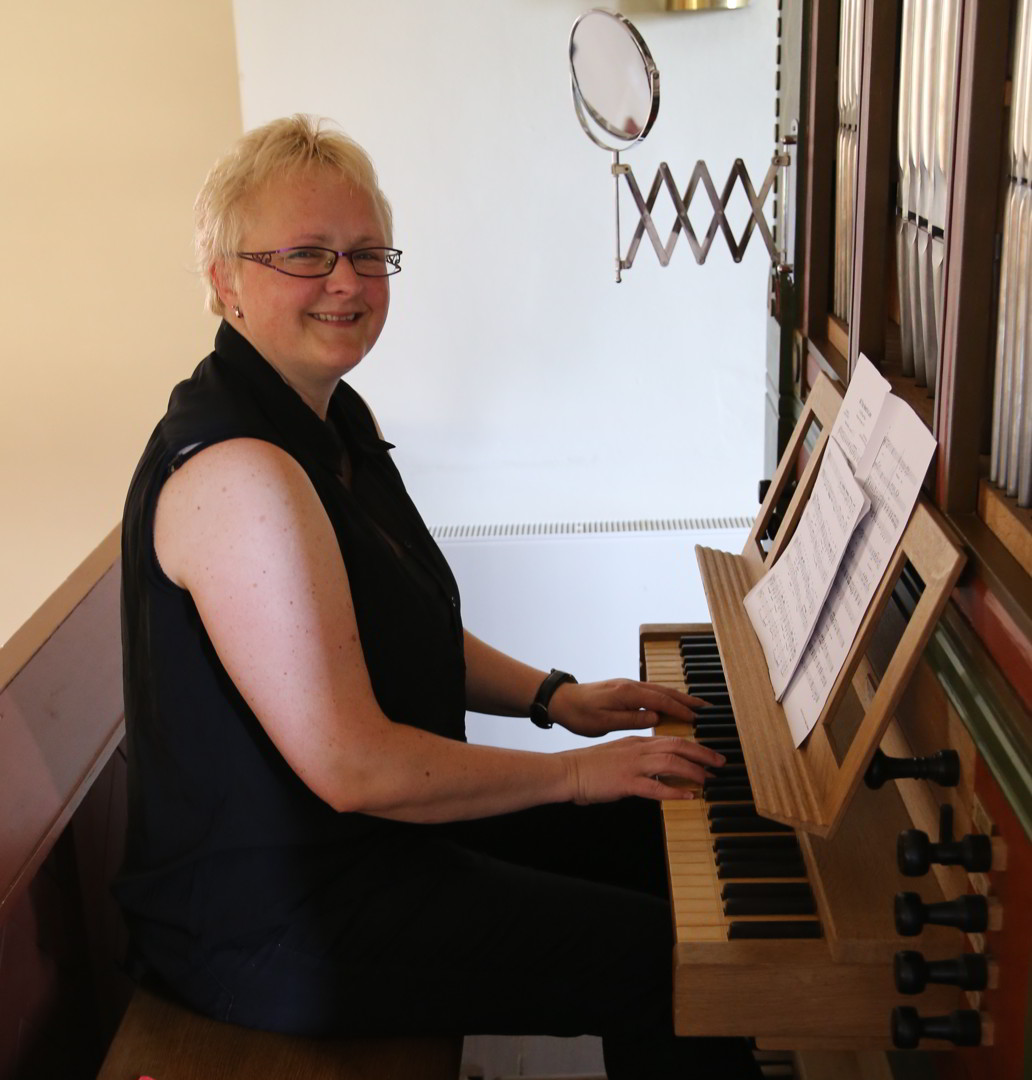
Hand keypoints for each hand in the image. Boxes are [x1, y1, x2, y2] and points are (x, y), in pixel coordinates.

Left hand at [546, 678, 708, 737]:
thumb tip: (656, 717)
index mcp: (627, 693)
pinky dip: (667, 697)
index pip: (660, 700)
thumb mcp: (604, 722)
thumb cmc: (580, 714)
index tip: (697, 719)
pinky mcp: (624, 689)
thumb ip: (631, 719)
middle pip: (665, 691)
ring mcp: (628, 685)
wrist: (562, 700)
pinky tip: (673, 704)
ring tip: (696, 705)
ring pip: (660, 690)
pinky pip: (652, 691)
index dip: (680, 710)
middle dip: (687, 700)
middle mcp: (630, 686)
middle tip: (707, 708)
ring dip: (679, 697)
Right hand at [559, 735, 724, 804]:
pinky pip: (656, 786)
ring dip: (693, 771)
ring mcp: (633, 765)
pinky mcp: (626, 782)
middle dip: (703, 754)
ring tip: (707, 780)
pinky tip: (688, 796)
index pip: (672, 739)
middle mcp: (638, 749)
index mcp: (637, 742)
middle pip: (678, 746)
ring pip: (671, 762)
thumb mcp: (618, 754)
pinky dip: (675, 791)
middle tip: (720, 763)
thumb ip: (638, 758)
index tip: (710, 754)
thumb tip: (657, 768)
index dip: (695, 747)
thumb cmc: (590, 766)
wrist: (568, 771)